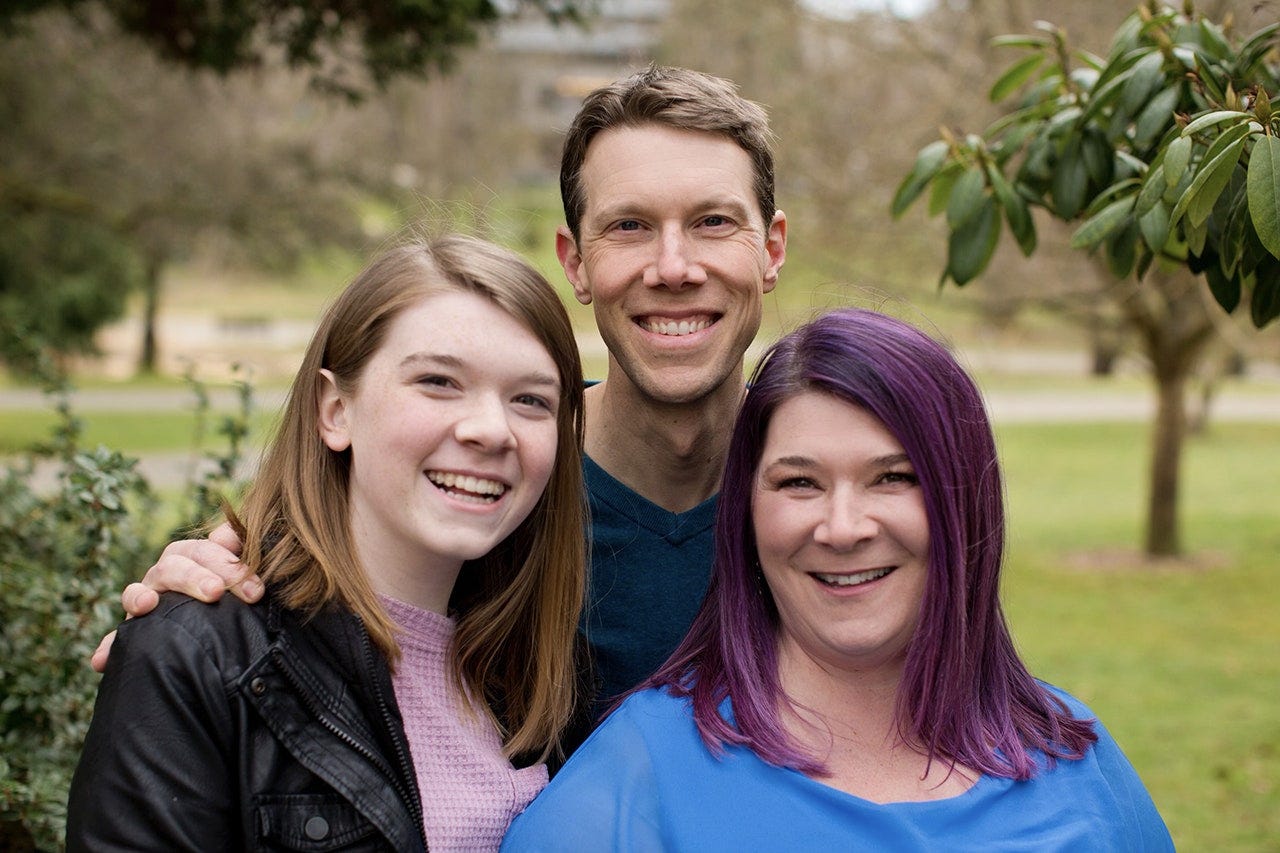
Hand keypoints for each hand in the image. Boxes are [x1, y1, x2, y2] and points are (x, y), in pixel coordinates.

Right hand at [90, 521, 260, 672]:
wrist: (221, 626)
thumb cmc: (237, 592)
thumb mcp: (244, 571)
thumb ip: (240, 548)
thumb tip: (227, 534)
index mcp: (192, 557)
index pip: (204, 552)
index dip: (229, 565)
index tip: (255, 591)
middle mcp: (165, 575)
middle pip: (172, 568)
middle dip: (194, 578)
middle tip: (216, 592)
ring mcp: (146, 601)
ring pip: (137, 593)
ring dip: (139, 598)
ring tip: (146, 605)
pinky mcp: (132, 631)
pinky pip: (116, 639)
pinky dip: (108, 647)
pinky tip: (101, 661)